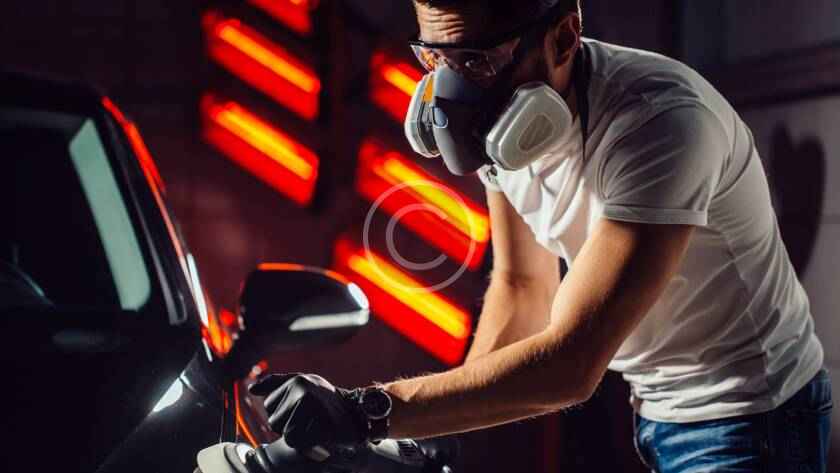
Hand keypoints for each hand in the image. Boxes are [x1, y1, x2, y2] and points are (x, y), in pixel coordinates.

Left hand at [248, 373, 366, 449]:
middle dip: (290, 426)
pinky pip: (300, 444)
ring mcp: (313, 405)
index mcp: (297, 379)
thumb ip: (277, 384)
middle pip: (274, 422)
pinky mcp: (322, 423)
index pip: (269, 406)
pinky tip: (322, 437)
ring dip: (300, 437)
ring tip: (316, 427)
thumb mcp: (304, 385)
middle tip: (312, 420)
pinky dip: (310, 446)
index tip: (304, 410)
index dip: (284, 414)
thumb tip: (252, 389)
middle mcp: (303, 388)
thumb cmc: (327, 403)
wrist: (360, 416)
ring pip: (286, 434)